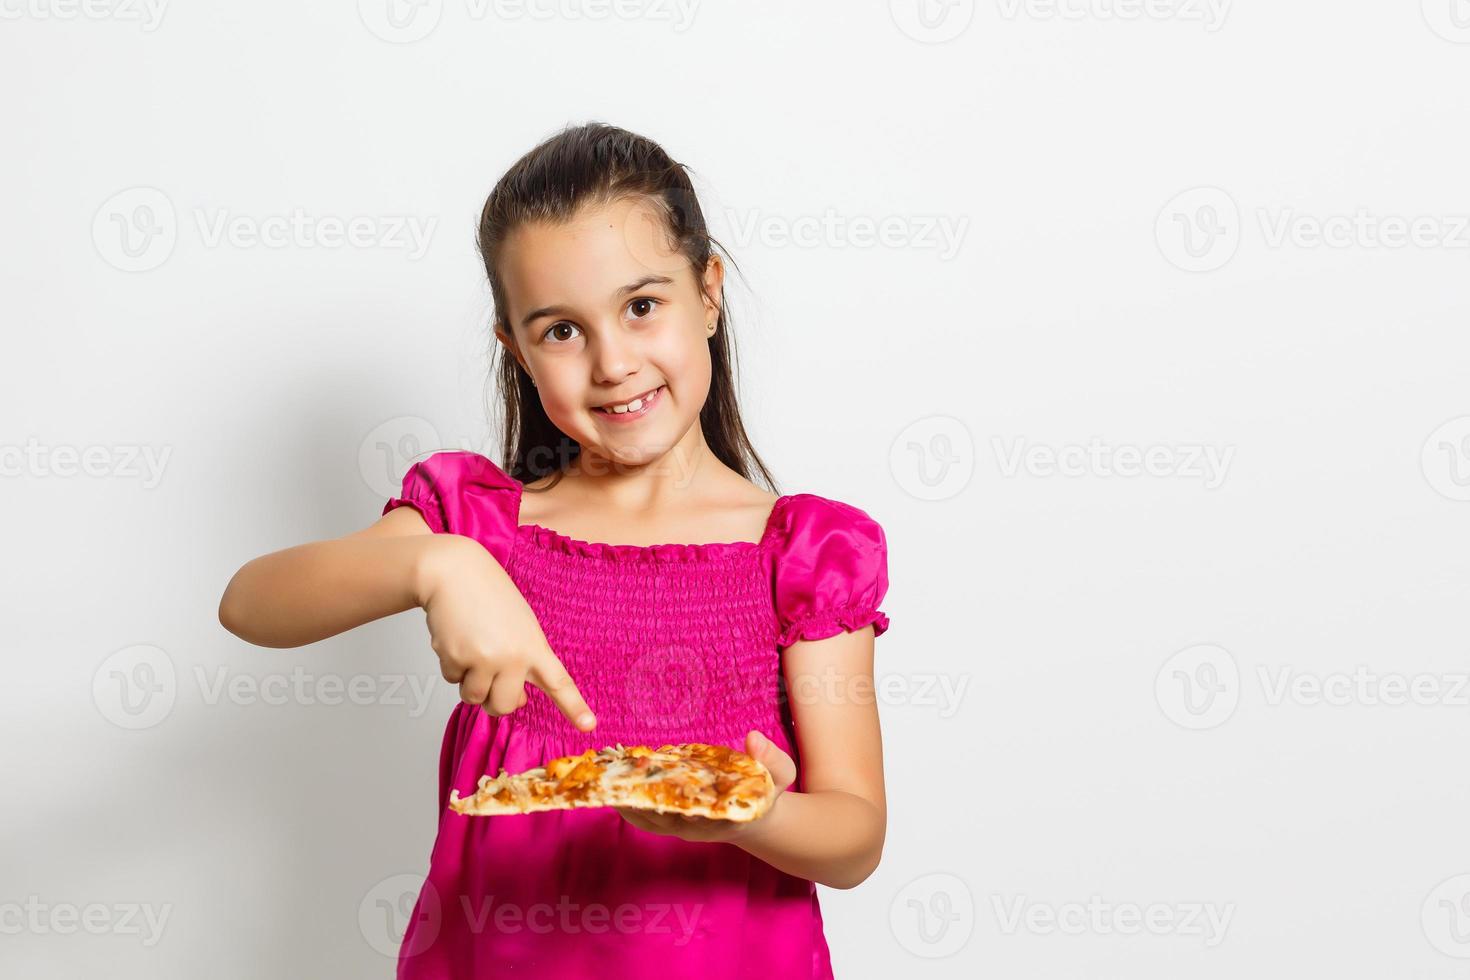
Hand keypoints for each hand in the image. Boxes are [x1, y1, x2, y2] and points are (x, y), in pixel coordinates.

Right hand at [418, 536, 595, 729]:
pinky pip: (452, 680)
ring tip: (472, 648)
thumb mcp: (520, 627)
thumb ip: (524, 664)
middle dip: (493, 700)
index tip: (589, 726)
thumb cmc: (490, 598)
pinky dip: (451, 665)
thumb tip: (516, 702)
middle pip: (503, 707)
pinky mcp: (456, 658)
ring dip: (469, 682)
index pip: (559, 682)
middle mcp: (512, 657)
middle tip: (488, 675)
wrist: (454, 573)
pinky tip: (456, 638)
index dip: (574, 707)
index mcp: (534, 647)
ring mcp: (484, 659)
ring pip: (474, 698)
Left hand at [614, 730, 796, 842]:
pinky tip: (611, 782)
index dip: (675, 802)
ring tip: (605, 776)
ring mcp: (680, 827)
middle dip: (639, 798)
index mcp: (722, 819)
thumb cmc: (767, 793)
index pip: (695, 814)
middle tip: (620, 777)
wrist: (754, 816)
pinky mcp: (669, 821)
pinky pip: (643, 816)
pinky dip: (626, 802)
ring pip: (646, 818)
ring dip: (625, 799)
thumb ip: (772, 760)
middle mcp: (695, 827)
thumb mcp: (781, 776)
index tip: (655, 786)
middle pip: (661, 817)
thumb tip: (753, 737)